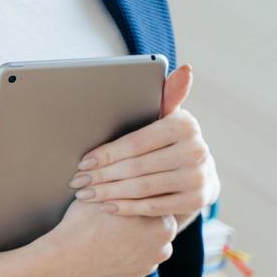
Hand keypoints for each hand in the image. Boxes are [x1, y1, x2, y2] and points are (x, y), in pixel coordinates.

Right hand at [40, 198, 177, 276]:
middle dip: (139, 219)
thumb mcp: (107, 194)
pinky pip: (132, 262)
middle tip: (115, 212)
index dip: (139, 196)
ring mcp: (148, 267)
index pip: (157, 204)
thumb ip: (128, 185)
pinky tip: (106, 247)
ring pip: (145, 246)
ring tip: (109, 230)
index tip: (124, 194)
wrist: (64, 258)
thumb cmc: (85, 221)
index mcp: (164, 226)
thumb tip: (136, 173)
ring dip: (133, 238)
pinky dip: (122, 255)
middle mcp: (163, 250)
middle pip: (155, 227)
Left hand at [67, 64, 219, 221]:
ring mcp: (198, 178)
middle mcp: (197, 151)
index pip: (135, 142)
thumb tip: (184, 69)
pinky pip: (154, 207)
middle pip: (136, 167)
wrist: (199, 172)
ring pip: (142, 188)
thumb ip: (167, 96)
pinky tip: (107, 206)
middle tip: (77, 182)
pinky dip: (127, 207)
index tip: (82, 162)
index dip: (105, 154)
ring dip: (109, 193)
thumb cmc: (168, 140)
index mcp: (184, 125)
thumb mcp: (166, 117)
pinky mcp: (197, 202)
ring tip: (86, 195)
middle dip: (101, 175)